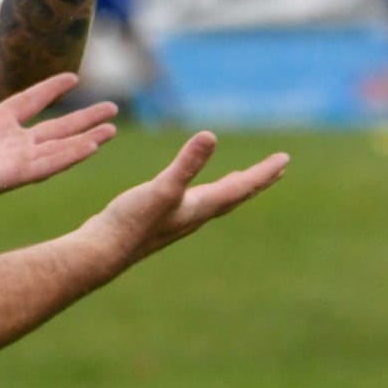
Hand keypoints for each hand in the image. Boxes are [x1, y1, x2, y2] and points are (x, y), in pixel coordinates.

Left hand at [0, 53, 118, 213]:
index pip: (30, 102)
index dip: (51, 89)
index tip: (73, 77)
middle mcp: (10, 142)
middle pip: (56, 127)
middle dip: (84, 118)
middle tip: (112, 109)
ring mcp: (15, 159)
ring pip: (60, 146)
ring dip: (86, 138)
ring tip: (112, 129)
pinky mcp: (15, 175)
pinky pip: (50, 163)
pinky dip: (72, 154)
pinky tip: (92, 145)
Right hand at [85, 132, 288, 264]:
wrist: (102, 252)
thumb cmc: (131, 222)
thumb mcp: (162, 188)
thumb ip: (186, 164)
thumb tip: (210, 135)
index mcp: (201, 207)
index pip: (241, 187)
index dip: (264, 172)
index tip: (285, 159)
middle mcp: (195, 215)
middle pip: (235, 196)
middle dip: (256, 181)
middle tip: (278, 169)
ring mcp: (177, 219)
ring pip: (215, 201)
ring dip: (232, 188)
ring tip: (242, 180)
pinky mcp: (159, 220)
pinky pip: (193, 203)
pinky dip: (205, 192)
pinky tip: (191, 192)